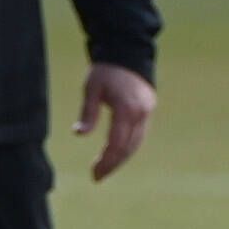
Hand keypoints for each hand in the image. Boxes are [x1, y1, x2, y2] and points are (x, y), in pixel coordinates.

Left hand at [73, 64, 154, 181]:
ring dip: (121, 158)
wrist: (128, 52)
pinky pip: (139, 134)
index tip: (94, 173)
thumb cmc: (105, 70)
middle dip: (113, 164)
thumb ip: (88, 113)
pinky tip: (117, 154)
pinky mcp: (149, 110)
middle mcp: (140, 113)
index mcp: (126, 109)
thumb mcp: (91, 89)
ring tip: (105, 169)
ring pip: (136, 143)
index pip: (117, 144)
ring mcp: (147, 112)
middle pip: (128, 148)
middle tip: (97, 177)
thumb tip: (79, 134)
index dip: (106, 161)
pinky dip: (128, 147)